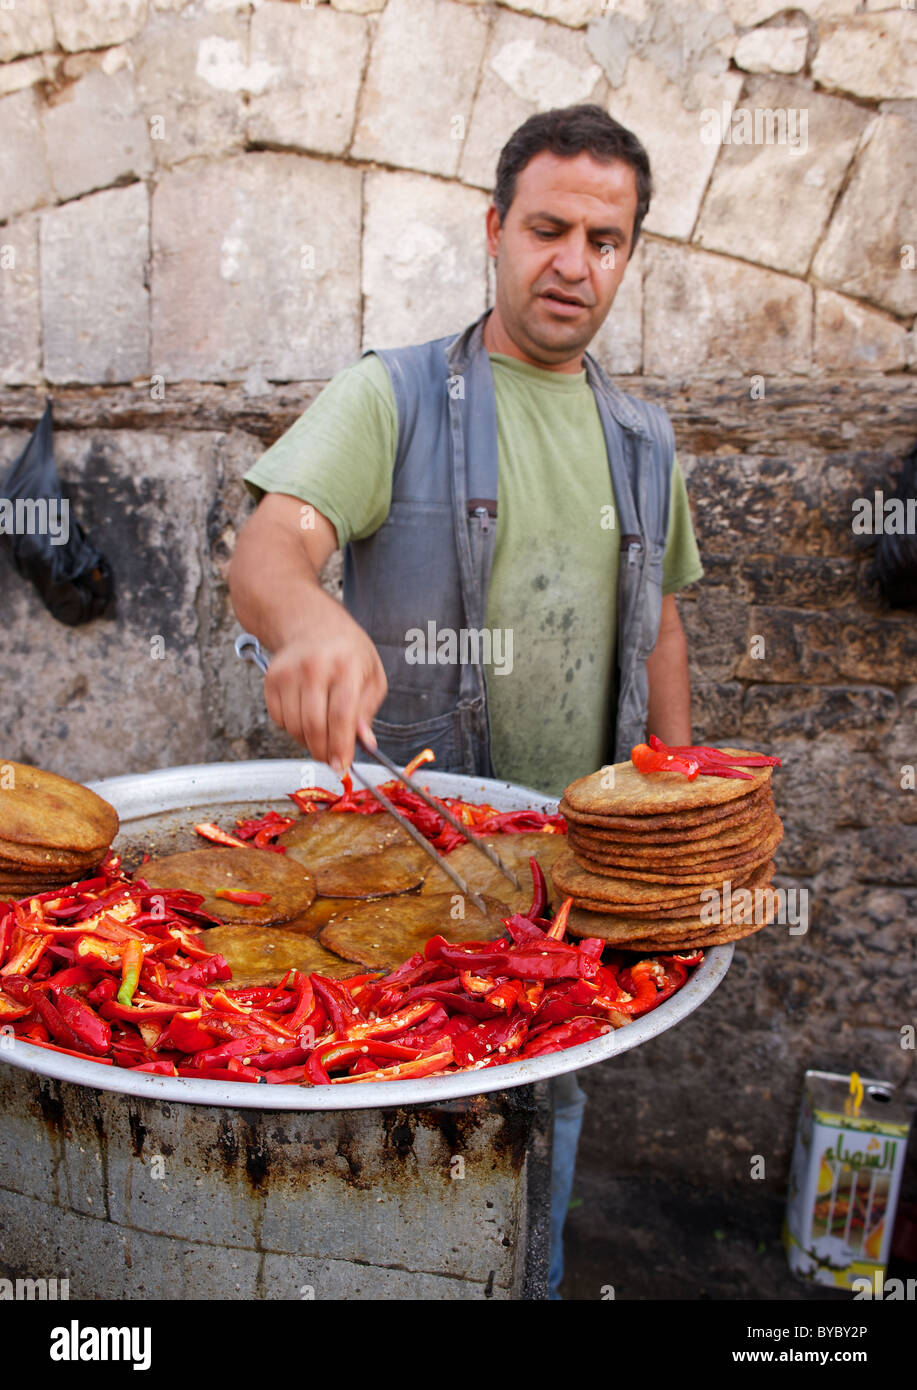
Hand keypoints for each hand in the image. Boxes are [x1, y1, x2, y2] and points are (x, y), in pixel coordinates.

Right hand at [263, 601, 386, 771]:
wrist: (310, 623)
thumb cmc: (347, 652)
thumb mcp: (372, 675)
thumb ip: (368, 710)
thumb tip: (364, 742)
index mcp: (345, 666)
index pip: (341, 716)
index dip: (341, 746)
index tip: (342, 766)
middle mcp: (314, 667)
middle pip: (314, 725)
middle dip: (323, 751)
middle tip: (332, 760)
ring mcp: (289, 672)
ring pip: (294, 727)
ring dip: (308, 741)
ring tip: (322, 734)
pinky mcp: (271, 679)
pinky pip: (279, 719)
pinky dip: (292, 728)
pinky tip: (305, 716)